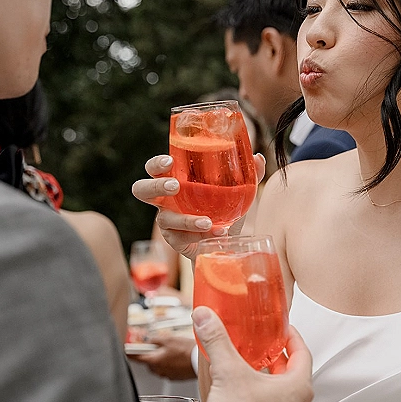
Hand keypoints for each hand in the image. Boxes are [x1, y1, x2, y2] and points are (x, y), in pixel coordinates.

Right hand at [131, 153, 265, 261]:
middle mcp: (166, 200)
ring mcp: (167, 221)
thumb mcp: (238, 192)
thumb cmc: (225, 210)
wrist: (226, 244)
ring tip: (206, 221)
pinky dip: (200, 234)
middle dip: (155, 186)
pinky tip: (217, 232)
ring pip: (162, 218)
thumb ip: (249, 174)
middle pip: (142, 190)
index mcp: (176, 180)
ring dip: (184, 219)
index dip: (156, 164)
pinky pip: (180, 236)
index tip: (169, 161)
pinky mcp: (174, 239)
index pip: (155, 168)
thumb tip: (259, 157)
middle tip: (175, 186)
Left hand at [132, 333, 196, 380]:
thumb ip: (155, 339)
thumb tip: (149, 340)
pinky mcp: (175, 377)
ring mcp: (167, 375)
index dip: (129, 352)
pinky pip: (168, 369)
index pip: (135, 357)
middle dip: (152, 353)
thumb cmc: (187, 351)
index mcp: (154, 361)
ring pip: (159, 366)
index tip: (126, 350)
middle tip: (160, 345)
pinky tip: (179, 357)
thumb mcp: (169, 339)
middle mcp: (158, 370)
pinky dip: (171, 364)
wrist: (201, 361)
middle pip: (148, 361)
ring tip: (172, 351)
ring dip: (162, 359)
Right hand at [192, 307, 312, 401]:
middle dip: (275, 358)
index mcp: (299, 386)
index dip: (291, 337)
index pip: (302, 352)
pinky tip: (243, 396)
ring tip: (248, 370)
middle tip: (260, 347)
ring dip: (268, 379)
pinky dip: (263, 398)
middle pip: (292, 373)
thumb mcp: (228, 372)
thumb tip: (205, 316)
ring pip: (283, 393)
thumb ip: (217, 340)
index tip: (281, 329)